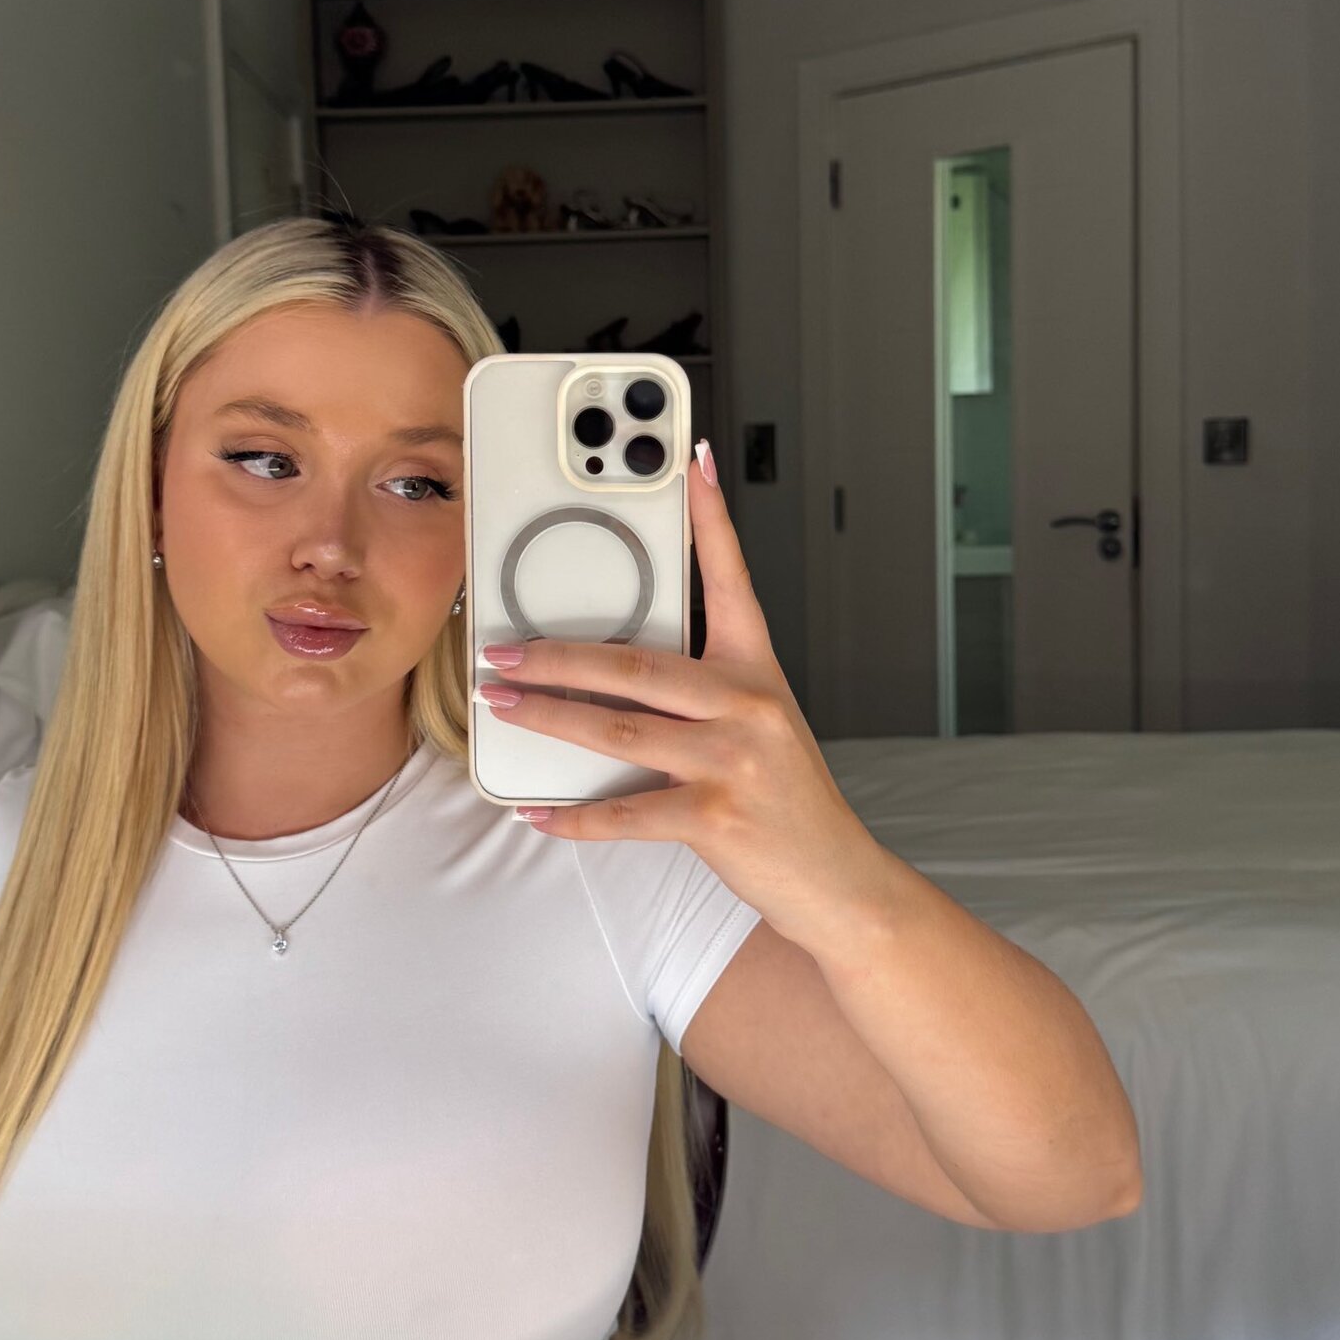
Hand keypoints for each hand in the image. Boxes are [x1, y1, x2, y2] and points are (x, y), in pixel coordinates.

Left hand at [476, 438, 884, 942]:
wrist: (837, 878)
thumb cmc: (786, 797)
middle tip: (502, 649)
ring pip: (618, 729)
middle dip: (557, 654)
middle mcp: (748, 704)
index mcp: (757, 669)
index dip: (710, 517)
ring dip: (548, 718)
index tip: (689, 460)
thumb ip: (696, 690)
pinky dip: (574, 816)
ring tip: (503, 708)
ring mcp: (735, 761)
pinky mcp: (718, 817)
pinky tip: (538, 809)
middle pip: (636, 663)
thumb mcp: (755, 723)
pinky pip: (626, 813)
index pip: (731, 577)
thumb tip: (607, 668)